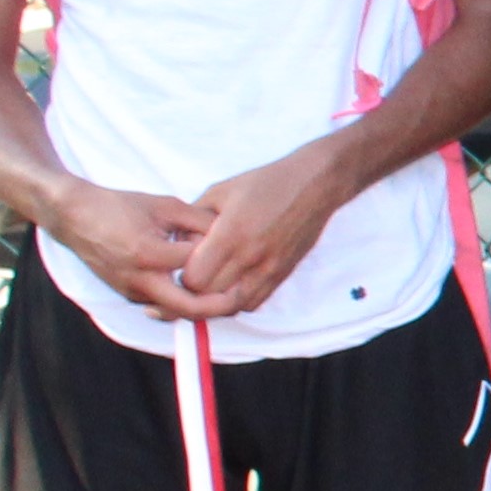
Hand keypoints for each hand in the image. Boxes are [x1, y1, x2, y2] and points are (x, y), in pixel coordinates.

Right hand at [48, 183, 224, 319]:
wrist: (75, 217)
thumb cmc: (120, 206)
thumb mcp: (165, 205)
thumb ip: (199, 220)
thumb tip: (231, 232)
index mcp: (149, 254)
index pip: (197, 267)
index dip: (219, 258)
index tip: (236, 252)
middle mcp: (139, 280)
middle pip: (189, 308)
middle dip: (220, 307)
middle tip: (242, 295)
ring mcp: (131, 291)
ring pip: (176, 311)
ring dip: (202, 306)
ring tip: (226, 289)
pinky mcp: (128, 295)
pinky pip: (163, 304)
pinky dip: (183, 300)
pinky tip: (200, 285)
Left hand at [170, 143, 357, 313]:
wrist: (314, 184)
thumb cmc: (266, 183)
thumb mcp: (220, 192)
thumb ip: (193, 219)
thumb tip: (176, 243)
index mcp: (231, 233)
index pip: (194, 278)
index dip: (182, 275)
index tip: (180, 266)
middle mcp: (251, 256)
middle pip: (209, 296)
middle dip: (194, 290)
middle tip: (190, 278)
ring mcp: (269, 269)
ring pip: (231, 307)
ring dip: (215, 301)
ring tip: (209, 286)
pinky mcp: (282, 274)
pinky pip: (253, 303)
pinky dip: (237, 301)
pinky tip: (231, 286)